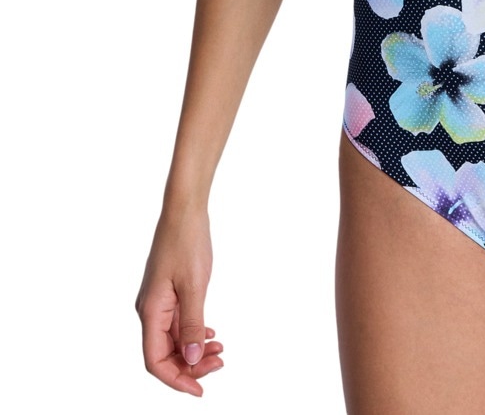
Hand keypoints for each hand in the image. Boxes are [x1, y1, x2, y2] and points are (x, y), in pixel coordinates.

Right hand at [135, 203, 223, 395]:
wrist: (184, 210)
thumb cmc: (187, 242)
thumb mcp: (194, 285)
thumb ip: (192, 323)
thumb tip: (193, 359)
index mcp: (150, 311)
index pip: (156, 361)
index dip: (176, 379)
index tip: (201, 389)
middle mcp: (150, 310)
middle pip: (165, 353)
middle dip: (191, 365)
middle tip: (221, 363)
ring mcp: (158, 302)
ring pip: (173, 339)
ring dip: (195, 349)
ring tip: (221, 350)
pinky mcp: (168, 293)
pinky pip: (177, 323)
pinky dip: (193, 332)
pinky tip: (210, 333)